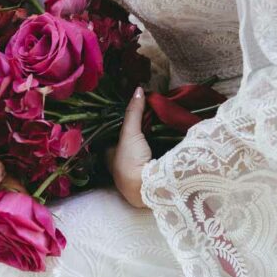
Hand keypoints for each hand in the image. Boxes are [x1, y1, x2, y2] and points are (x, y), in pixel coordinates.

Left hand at [108, 87, 151, 208]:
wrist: (147, 188)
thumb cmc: (130, 161)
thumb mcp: (130, 133)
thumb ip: (134, 113)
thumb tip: (138, 89)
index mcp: (110, 158)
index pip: (111, 141)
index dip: (117, 130)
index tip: (128, 119)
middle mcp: (120, 168)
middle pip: (125, 149)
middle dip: (133, 139)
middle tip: (146, 123)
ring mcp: (134, 176)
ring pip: (138, 157)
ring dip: (146, 147)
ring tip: (157, 131)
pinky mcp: (149, 181)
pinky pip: (151, 164)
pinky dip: (157, 156)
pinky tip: (165, 146)